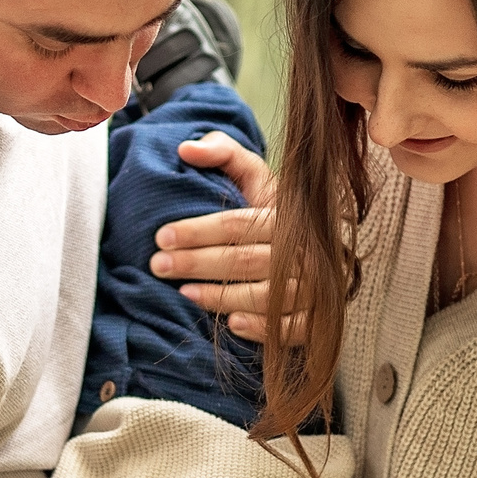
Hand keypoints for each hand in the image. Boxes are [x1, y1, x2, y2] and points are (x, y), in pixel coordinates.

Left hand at [149, 135, 302, 341]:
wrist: (311, 247)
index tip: (161, 236)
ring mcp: (313, 285)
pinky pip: (294, 328)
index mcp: (287, 214)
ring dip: (222, 297)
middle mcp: (304, 250)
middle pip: (245, 259)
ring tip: (184, 293)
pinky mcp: (318, 317)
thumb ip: (222, 153)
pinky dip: (263, 327)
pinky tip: (232, 323)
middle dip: (197, 263)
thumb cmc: (268, 211)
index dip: (197, 230)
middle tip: (159, 266)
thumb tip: (186, 149)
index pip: (237, 223)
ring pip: (265, 295)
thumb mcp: (251, 175)